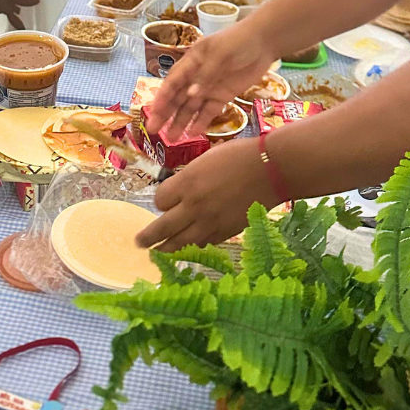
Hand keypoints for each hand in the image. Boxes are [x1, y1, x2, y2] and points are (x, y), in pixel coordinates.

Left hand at [136, 137, 277, 251]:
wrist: (270, 170)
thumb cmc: (237, 157)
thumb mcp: (204, 161)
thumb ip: (187, 180)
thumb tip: (177, 196)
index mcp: (187, 183)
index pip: (159, 201)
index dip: (161, 201)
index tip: (165, 200)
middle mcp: (194, 206)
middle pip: (163, 228)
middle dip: (148, 237)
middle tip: (139, 243)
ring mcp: (210, 223)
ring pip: (181, 243)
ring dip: (167, 248)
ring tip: (158, 252)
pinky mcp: (226, 233)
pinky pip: (203, 243)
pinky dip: (195, 244)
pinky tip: (191, 244)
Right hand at [144, 22, 276, 137]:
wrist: (264, 42)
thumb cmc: (238, 41)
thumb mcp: (220, 53)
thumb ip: (206, 74)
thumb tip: (191, 95)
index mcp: (191, 62)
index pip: (172, 82)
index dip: (162, 97)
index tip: (152, 112)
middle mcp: (196, 77)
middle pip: (178, 98)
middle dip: (165, 114)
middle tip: (153, 130)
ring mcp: (210, 88)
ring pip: (191, 107)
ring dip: (180, 122)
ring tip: (170, 138)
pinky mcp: (223, 95)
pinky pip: (209, 111)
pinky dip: (201, 121)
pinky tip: (192, 133)